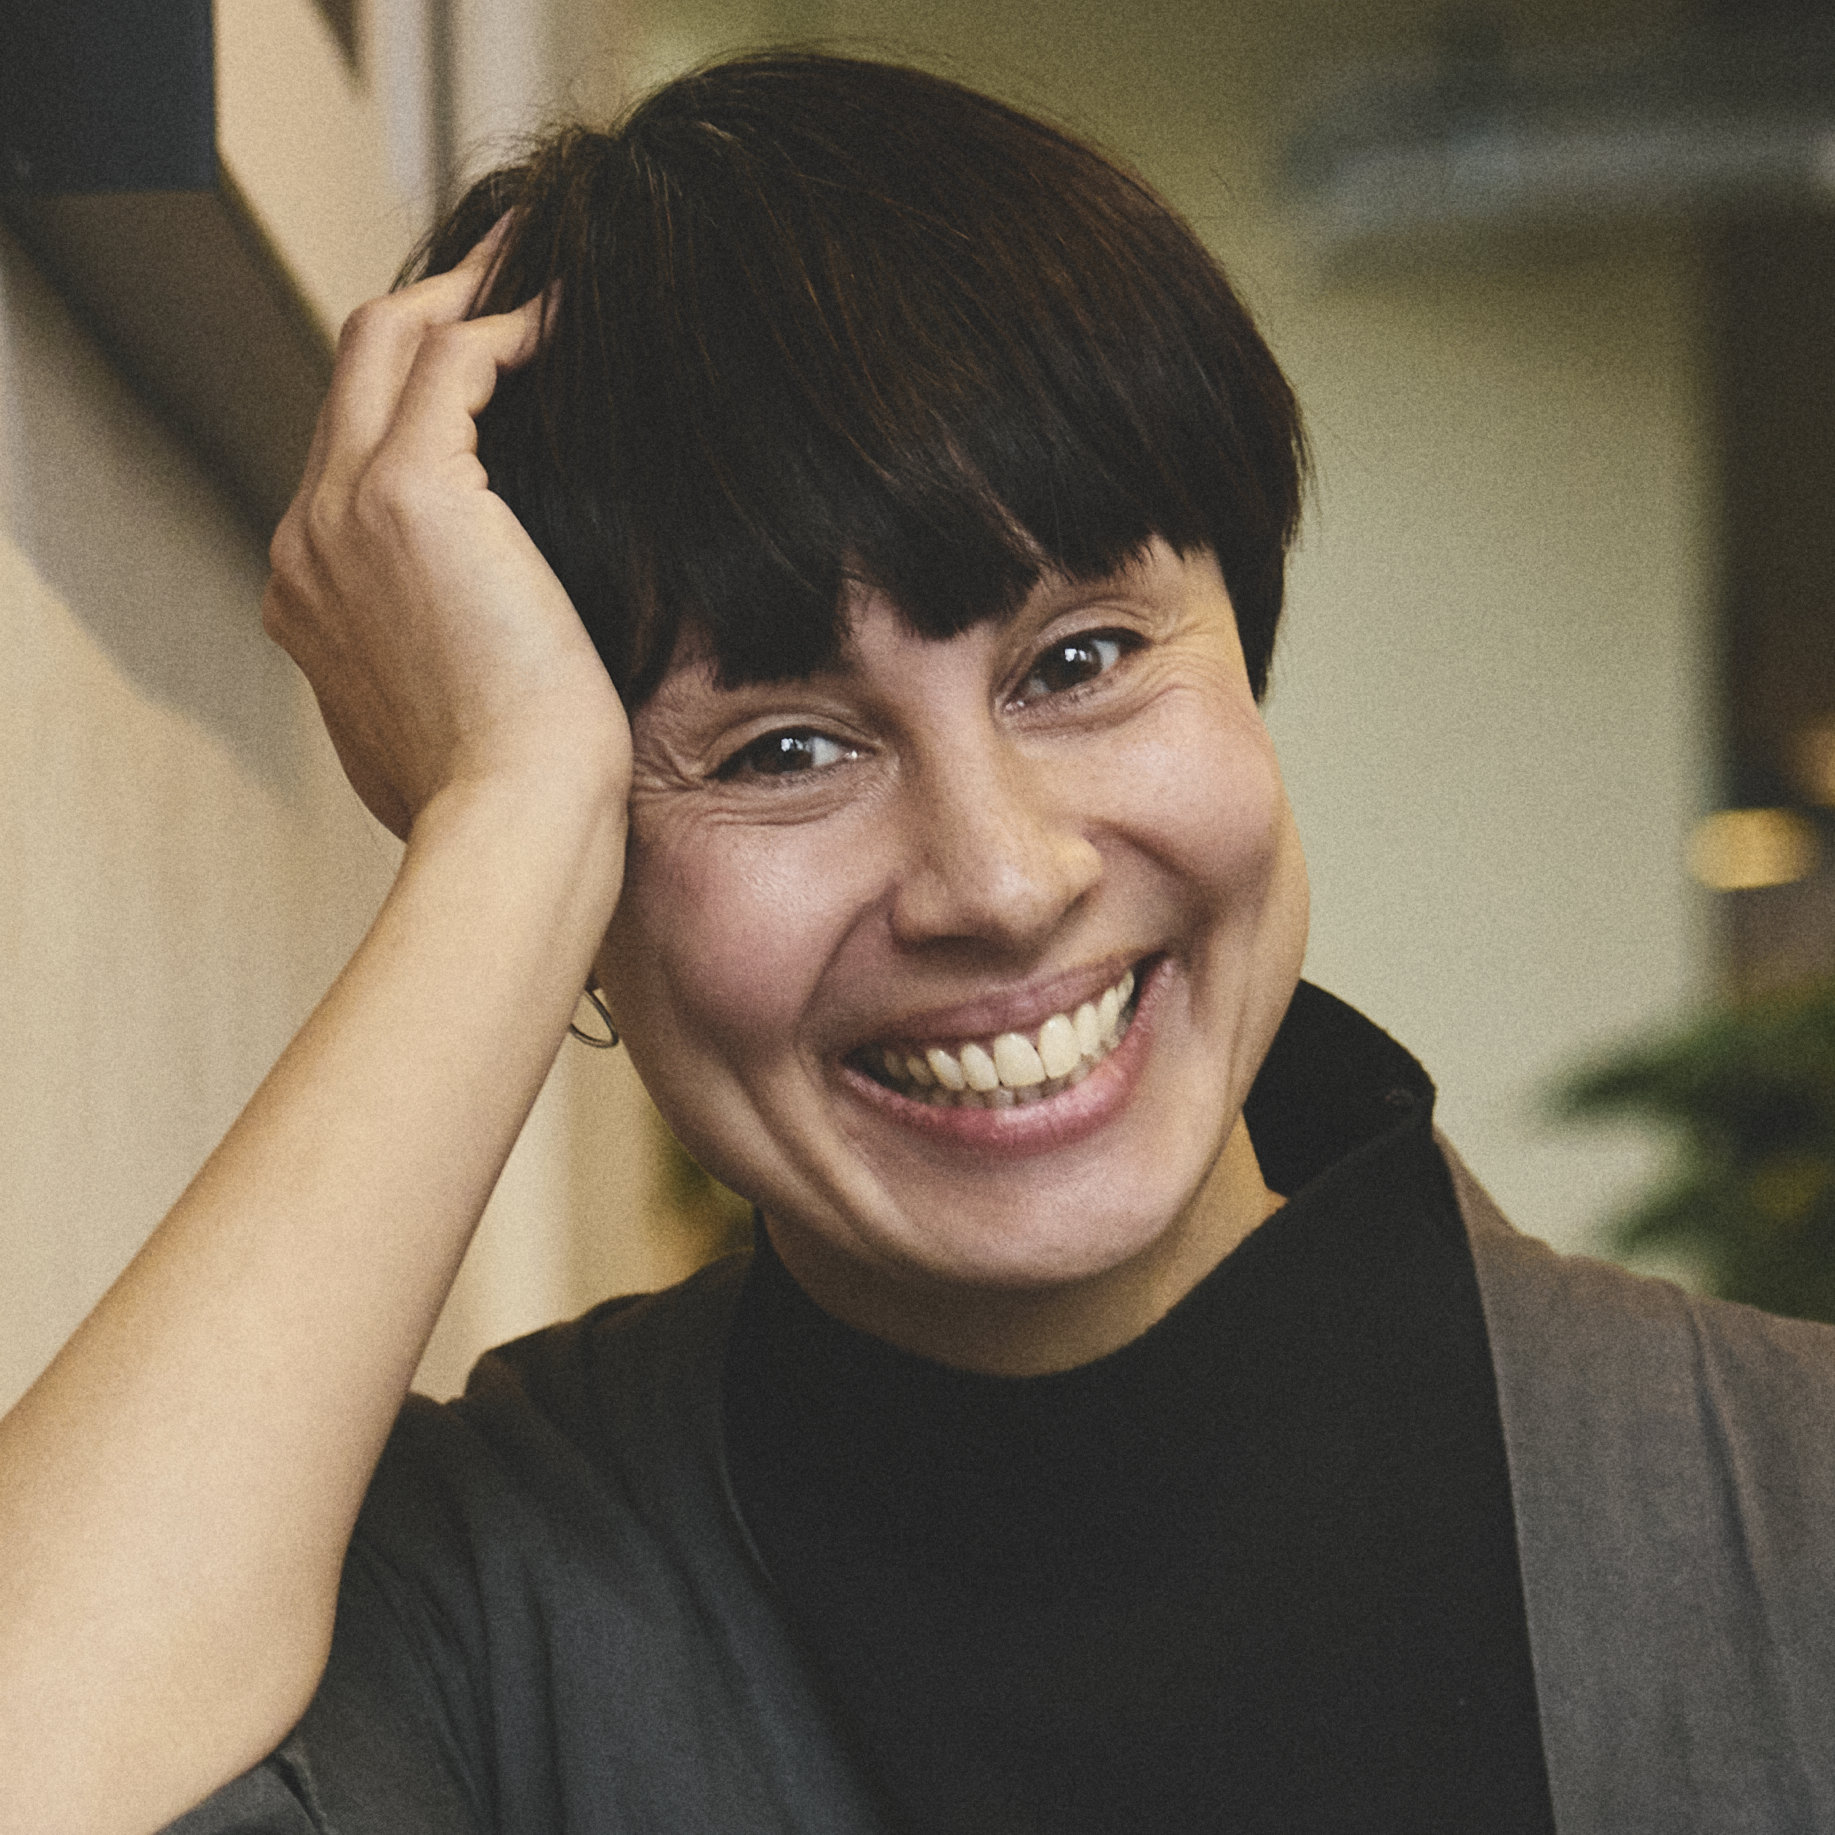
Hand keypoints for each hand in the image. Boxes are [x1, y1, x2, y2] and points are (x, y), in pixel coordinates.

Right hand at [263, 227, 629, 840]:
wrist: (510, 824)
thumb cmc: (501, 797)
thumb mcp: (430, 728)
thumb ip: (421, 666)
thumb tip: (468, 659)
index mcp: (310, 594)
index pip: (348, 448)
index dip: (416, 394)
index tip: (489, 366)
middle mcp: (307, 538)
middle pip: (350, 370)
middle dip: (430, 309)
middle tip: (511, 273)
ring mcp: (344, 511)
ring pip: (387, 340)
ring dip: (467, 291)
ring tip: (541, 268)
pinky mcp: (410, 494)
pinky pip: (454, 359)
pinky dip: (510, 324)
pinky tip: (567, 319)